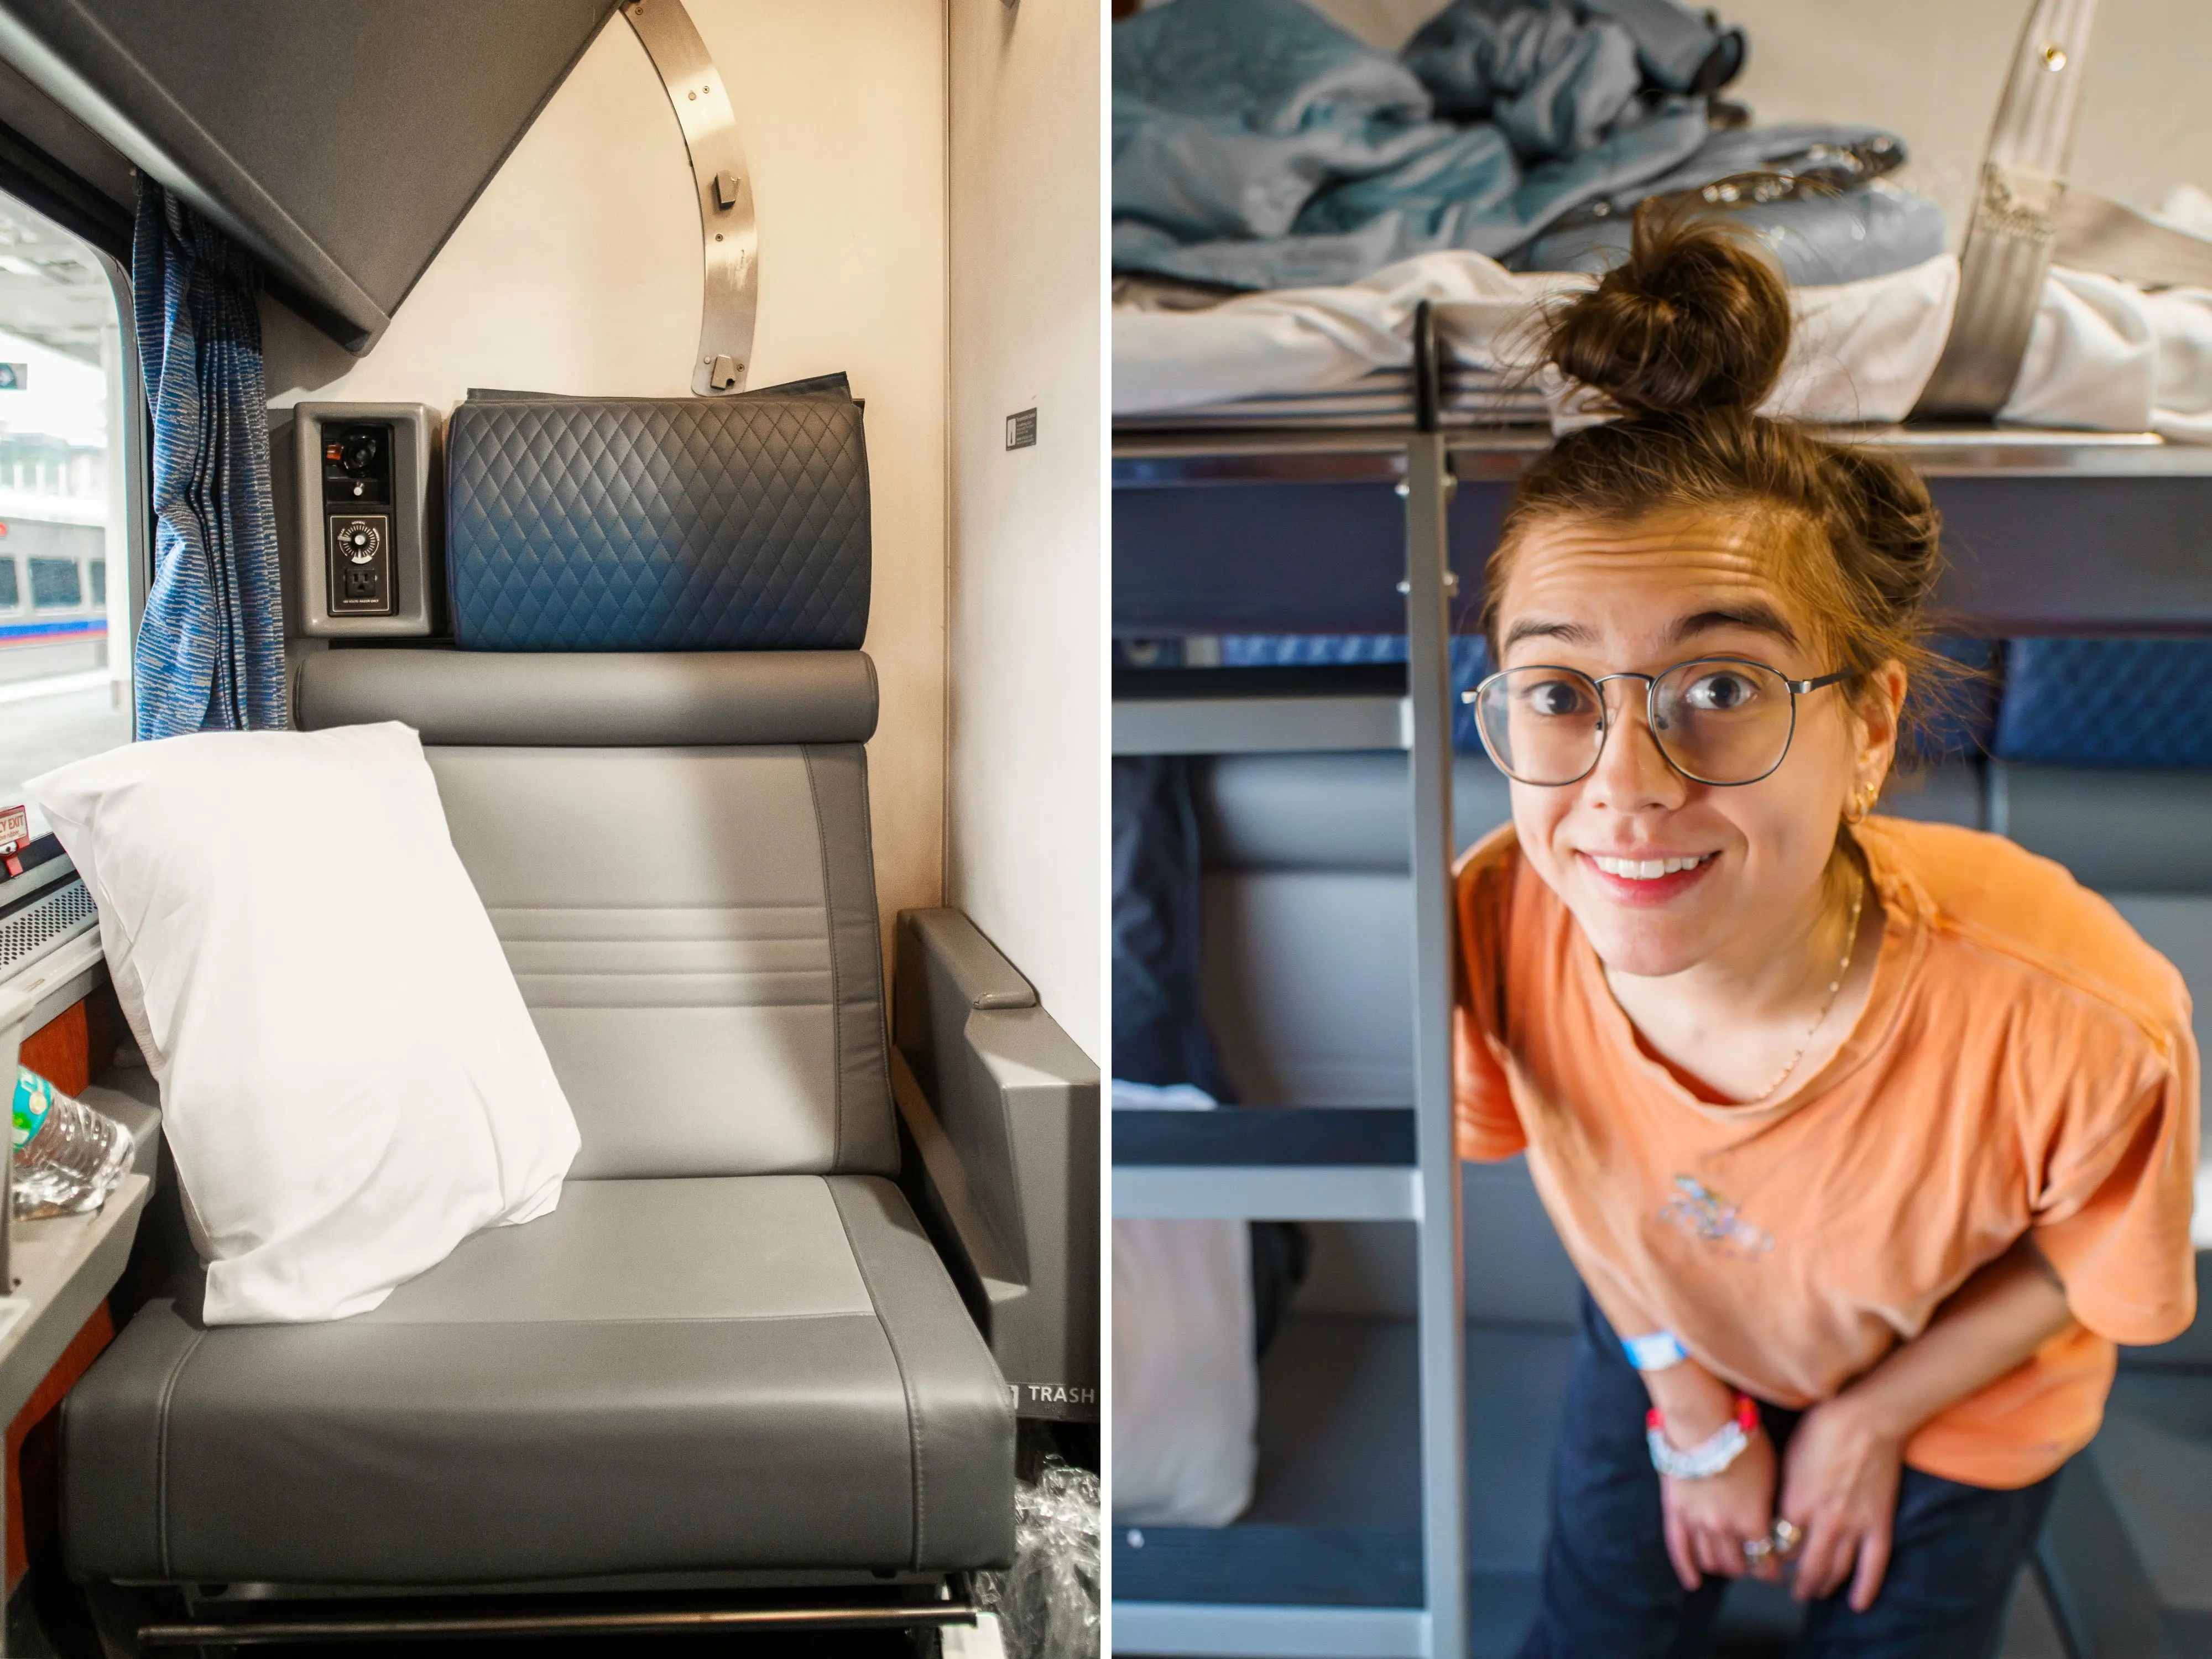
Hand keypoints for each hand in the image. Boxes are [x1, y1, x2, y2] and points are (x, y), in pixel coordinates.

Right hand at [1660, 1424, 1779, 1588]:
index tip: (1777, 1568)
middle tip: (1754, 1562)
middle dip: (1749, 1567)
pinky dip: (1687, 1569)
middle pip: (1738, 1564)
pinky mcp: (1676, 1512)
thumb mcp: (1771, 1474)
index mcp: (1752, 1521)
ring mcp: (1696, 1522)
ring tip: (1731, 1563)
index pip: (1766, 1560)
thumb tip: (1776, 1525)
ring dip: (1723, 1567)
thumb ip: (1771, 1507)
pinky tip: (1694, 1582)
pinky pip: (1679, 1548)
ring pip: (1711, 1560)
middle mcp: (1724, 1528)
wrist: (1703, 1421)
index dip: (1773, 1568)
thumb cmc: (1743, 1440)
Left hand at [1776, 1394, 1904, 1609]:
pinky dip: (1865, 1587)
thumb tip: (1779, 1512)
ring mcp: (1854, 1525)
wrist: (1867, 1417)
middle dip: (1798, 1584)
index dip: (1774, 1555)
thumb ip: (1784, 1490)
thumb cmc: (1822, 1428)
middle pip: (1807, 1566)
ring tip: (1816, 1593)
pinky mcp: (1879, 1523)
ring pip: (1837, 1569)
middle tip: (1793, 1592)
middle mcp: (1823, 1521)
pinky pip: (1874, 1564)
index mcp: (1796, 1503)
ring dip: (1824, 1586)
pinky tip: (1857, 1603)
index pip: (1779, 1544)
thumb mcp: (1788, 1457)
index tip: (1770, 1558)